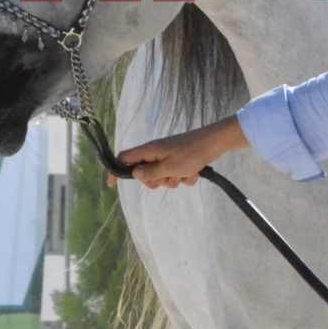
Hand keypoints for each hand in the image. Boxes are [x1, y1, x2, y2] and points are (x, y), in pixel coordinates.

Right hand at [113, 119, 245, 189]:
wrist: (216, 143)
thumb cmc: (191, 154)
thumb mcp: (169, 168)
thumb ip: (150, 173)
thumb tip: (135, 175)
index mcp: (149, 150)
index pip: (124, 158)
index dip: (116, 171)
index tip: (111, 185)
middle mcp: (156, 152)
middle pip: (144, 172)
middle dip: (155, 181)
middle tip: (167, 179)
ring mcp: (168, 156)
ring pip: (162, 176)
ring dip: (173, 180)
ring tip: (185, 173)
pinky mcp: (180, 160)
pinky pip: (176, 175)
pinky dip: (184, 177)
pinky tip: (195, 172)